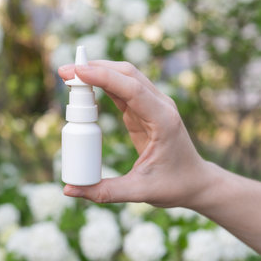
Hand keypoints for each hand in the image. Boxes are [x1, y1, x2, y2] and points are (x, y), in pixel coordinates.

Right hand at [58, 60, 211, 207]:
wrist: (196, 182)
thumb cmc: (174, 187)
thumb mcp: (139, 192)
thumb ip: (103, 191)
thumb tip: (69, 189)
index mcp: (163, 120)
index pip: (132, 89)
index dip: (103, 77)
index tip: (77, 72)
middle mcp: (161, 105)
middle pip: (127, 74)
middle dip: (95, 68)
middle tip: (64, 71)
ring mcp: (153, 104)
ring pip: (125, 76)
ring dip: (98, 71)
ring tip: (69, 75)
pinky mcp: (144, 109)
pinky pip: (123, 89)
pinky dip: (103, 82)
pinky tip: (85, 84)